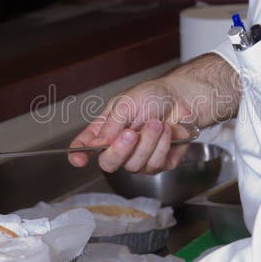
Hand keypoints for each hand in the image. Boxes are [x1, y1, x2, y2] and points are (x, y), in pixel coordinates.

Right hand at [69, 79, 194, 173]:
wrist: (182, 98)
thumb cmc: (152, 96)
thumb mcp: (126, 103)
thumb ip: (111, 124)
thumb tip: (97, 145)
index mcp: (105, 130)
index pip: (85, 146)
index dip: (78, 155)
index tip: (79, 159)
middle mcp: (120, 147)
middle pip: (108, 163)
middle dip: (120, 150)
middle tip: (131, 133)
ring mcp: (139, 158)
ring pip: (134, 165)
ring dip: (148, 141)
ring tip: (156, 122)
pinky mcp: (159, 164)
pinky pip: (155, 165)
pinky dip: (162, 145)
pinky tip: (167, 131)